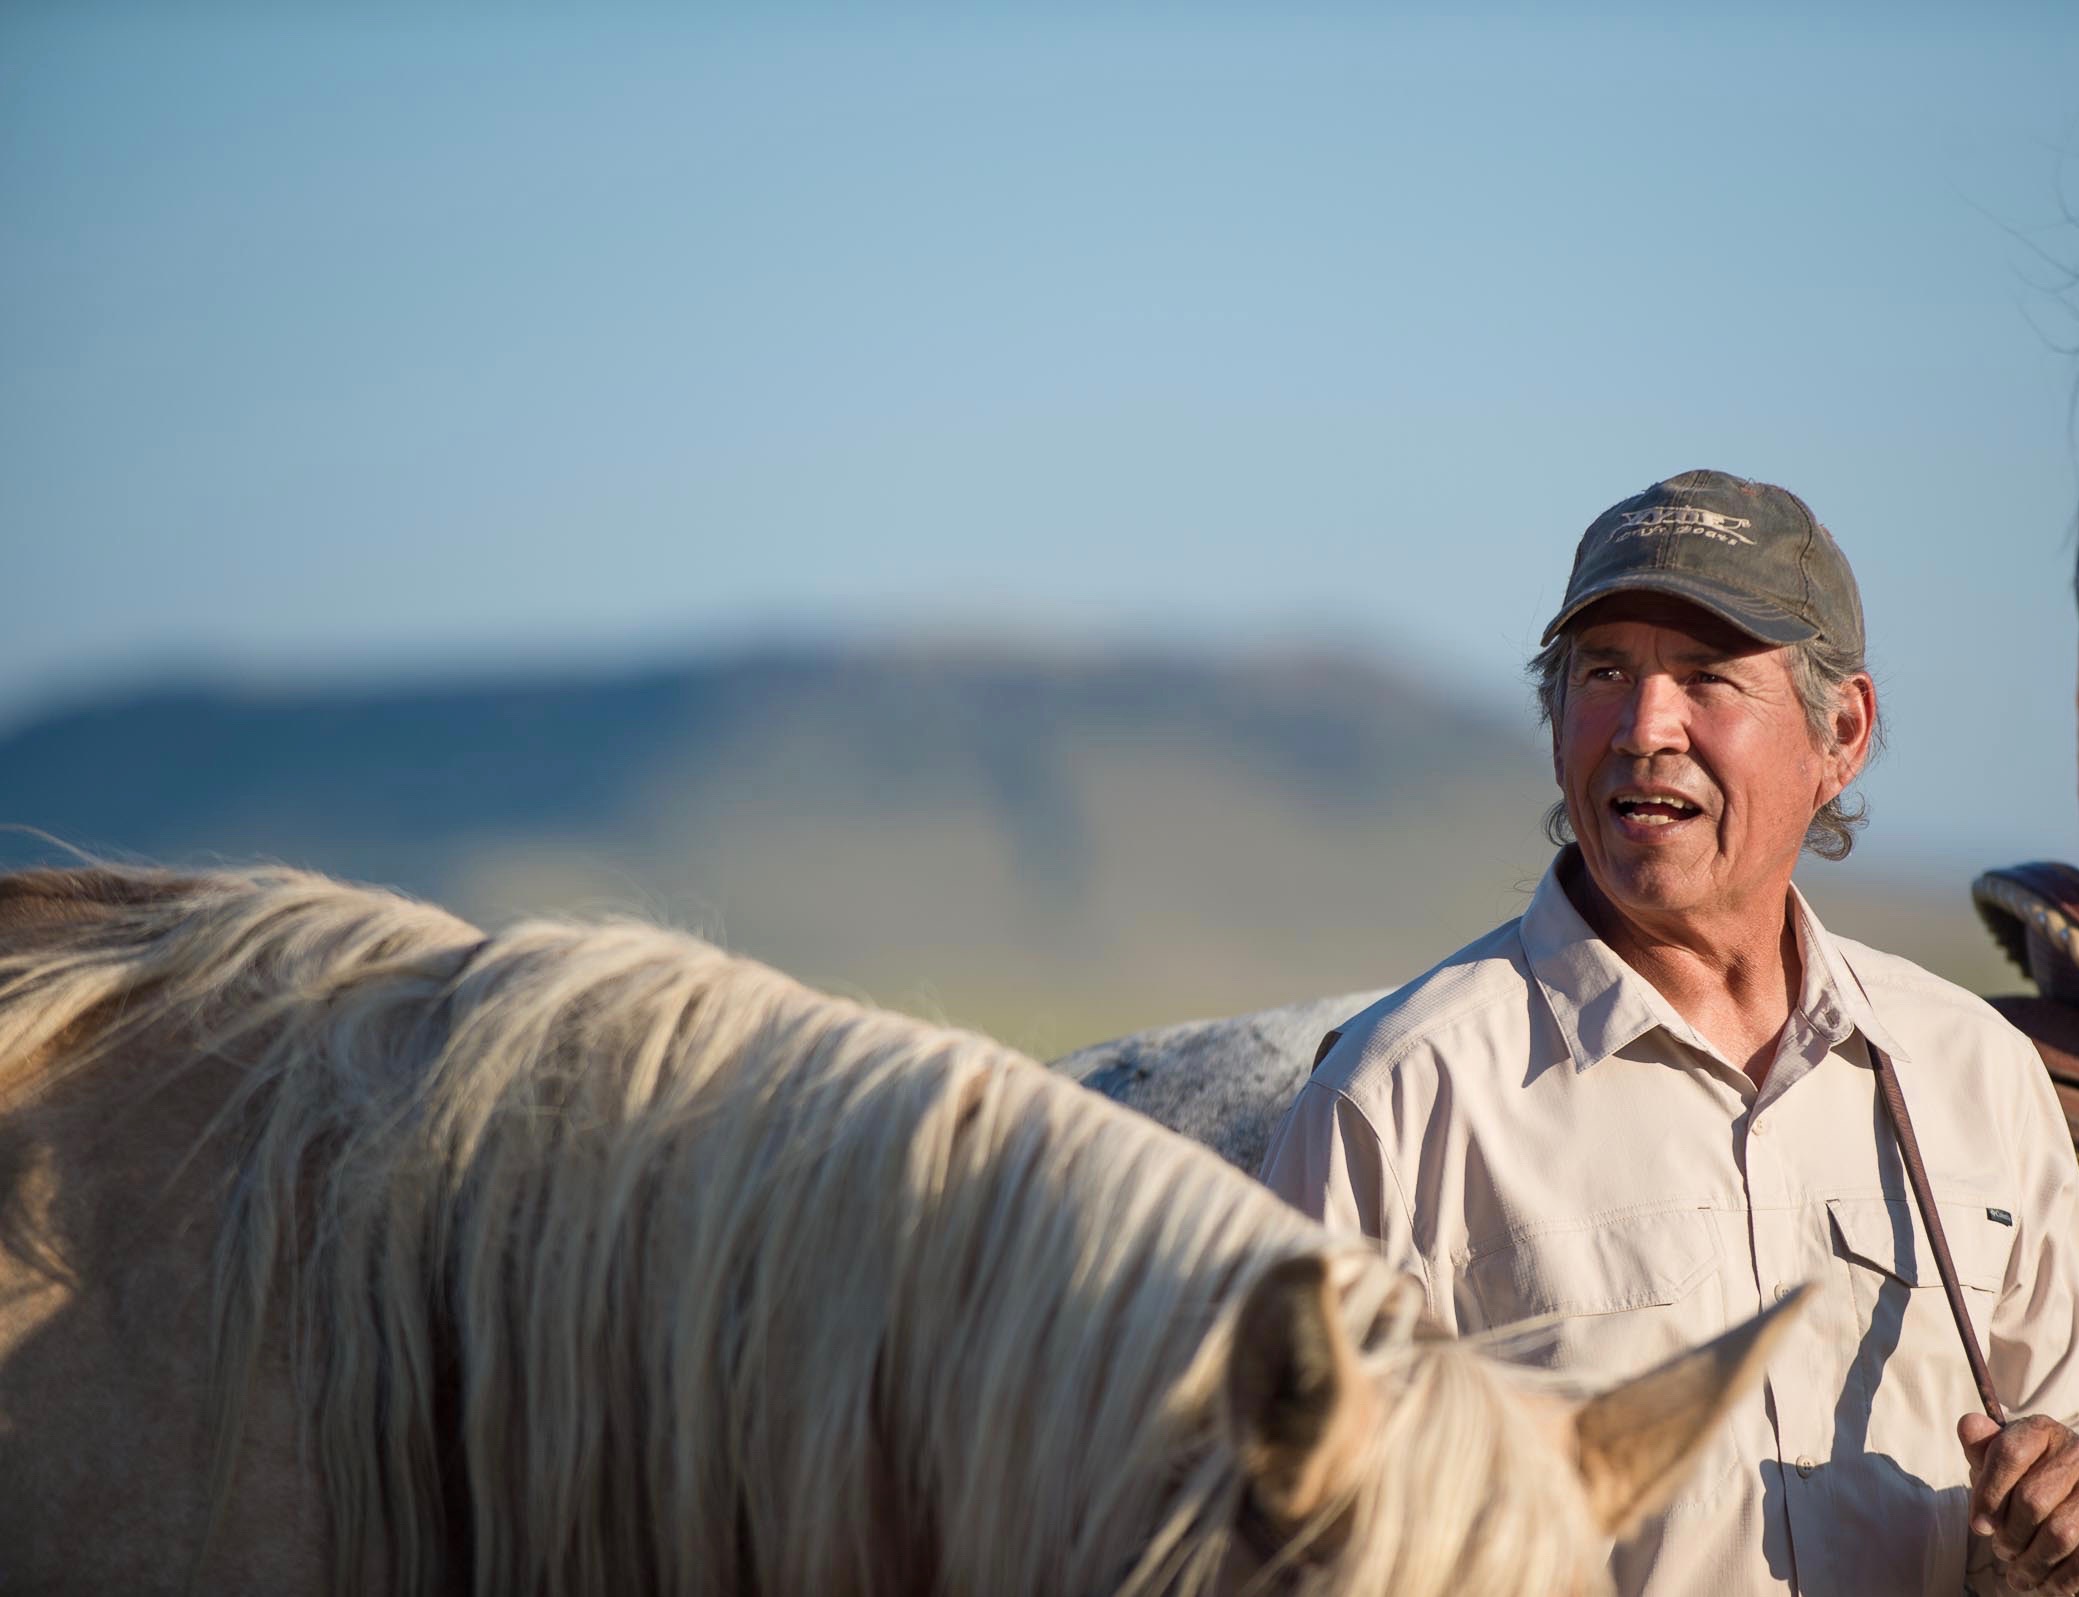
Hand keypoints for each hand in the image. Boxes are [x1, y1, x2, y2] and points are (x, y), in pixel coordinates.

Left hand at [1961, 1412, 2078, 1592]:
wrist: (2071, 1489)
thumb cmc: (2025, 1475)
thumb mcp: (2001, 1458)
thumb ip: (1982, 1447)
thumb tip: (1968, 1426)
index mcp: (2042, 1431)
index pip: (2009, 1454)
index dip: (1988, 1494)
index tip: (1978, 1527)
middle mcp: (2075, 1453)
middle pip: (2032, 1500)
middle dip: (2010, 1534)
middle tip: (2001, 1551)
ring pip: (2060, 1534)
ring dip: (2034, 1562)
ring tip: (2019, 1576)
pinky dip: (2063, 1579)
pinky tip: (2048, 1586)